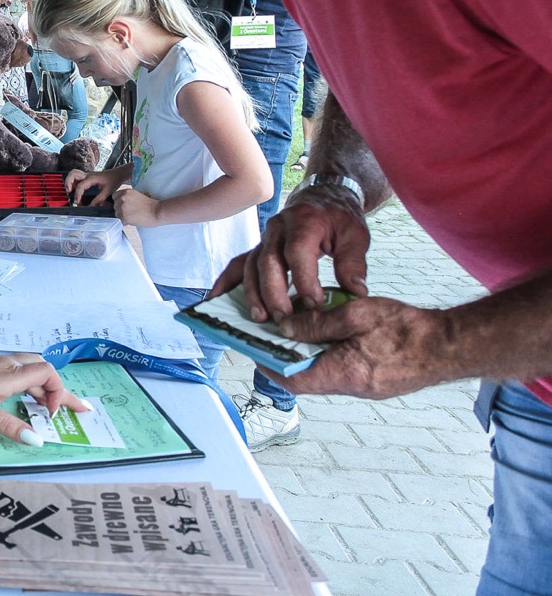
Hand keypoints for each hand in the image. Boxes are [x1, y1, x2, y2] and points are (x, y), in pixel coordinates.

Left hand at [0, 349, 89, 442]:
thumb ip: (10, 426)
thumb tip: (37, 440)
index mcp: (13, 375)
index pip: (49, 375)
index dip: (57, 392)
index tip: (50, 414)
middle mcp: (13, 366)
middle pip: (47, 373)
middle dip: (62, 392)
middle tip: (79, 410)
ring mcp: (4, 364)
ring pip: (36, 372)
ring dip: (49, 389)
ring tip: (57, 408)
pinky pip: (25, 373)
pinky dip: (35, 385)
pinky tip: (31, 398)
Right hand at [64, 166, 122, 204]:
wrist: (118, 174)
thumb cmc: (114, 181)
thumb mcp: (108, 191)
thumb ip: (99, 199)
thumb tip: (90, 207)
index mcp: (92, 178)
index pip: (81, 186)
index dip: (77, 195)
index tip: (76, 202)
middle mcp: (88, 175)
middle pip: (73, 174)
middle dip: (68, 182)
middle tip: (68, 192)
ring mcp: (87, 175)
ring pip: (73, 174)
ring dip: (69, 181)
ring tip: (69, 190)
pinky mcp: (87, 176)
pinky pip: (77, 177)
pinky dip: (73, 182)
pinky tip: (74, 189)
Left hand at [111, 185, 160, 227]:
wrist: (157, 211)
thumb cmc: (150, 205)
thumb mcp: (136, 195)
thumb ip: (126, 197)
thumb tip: (118, 202)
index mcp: (125, 192)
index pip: (114, 197)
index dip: (119, 202)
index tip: (126, 205)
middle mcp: (122, 198)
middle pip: (115, 206)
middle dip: (121, 210)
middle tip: (132, 212)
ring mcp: (122, 207)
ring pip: (117, 214)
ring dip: (122, 216)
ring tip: (133, 216)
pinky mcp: (123, 216)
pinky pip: (120, 221)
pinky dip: (125, 222)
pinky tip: (133, 220)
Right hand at [210, 185, 369, 320]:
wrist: (322, 197)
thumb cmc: (339, 218)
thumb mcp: (356, 235)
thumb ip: (354, 263)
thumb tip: (355, 293)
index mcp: (304, 222)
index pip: (298, 253)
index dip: (303, 280)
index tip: (313, 305)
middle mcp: (278, 229)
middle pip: (268, 261)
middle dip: (274, 292)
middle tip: (285, 318)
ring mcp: (264, 238)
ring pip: (251, 266)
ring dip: (253, 293)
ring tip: (260, 317)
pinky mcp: (258, 248)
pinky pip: (237, 264)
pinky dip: (226, 281)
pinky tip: (216, 298)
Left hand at [261, 297, 450, 398]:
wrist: (452, 345)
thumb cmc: (408, 329)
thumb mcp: (356, 315)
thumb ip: (317, 323)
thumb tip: (285, 328)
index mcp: (344, 374)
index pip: (292, 378)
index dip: (267, 364)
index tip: (251, 348)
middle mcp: (352, 387)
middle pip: (304, 376)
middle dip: (284, 356)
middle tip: (269, 333)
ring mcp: (365, 387)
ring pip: (322, 372)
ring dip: (306, 353)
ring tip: (294, 327)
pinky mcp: (375, 382)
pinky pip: (340, 369)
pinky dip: (326, 353)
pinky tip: (325, 332)